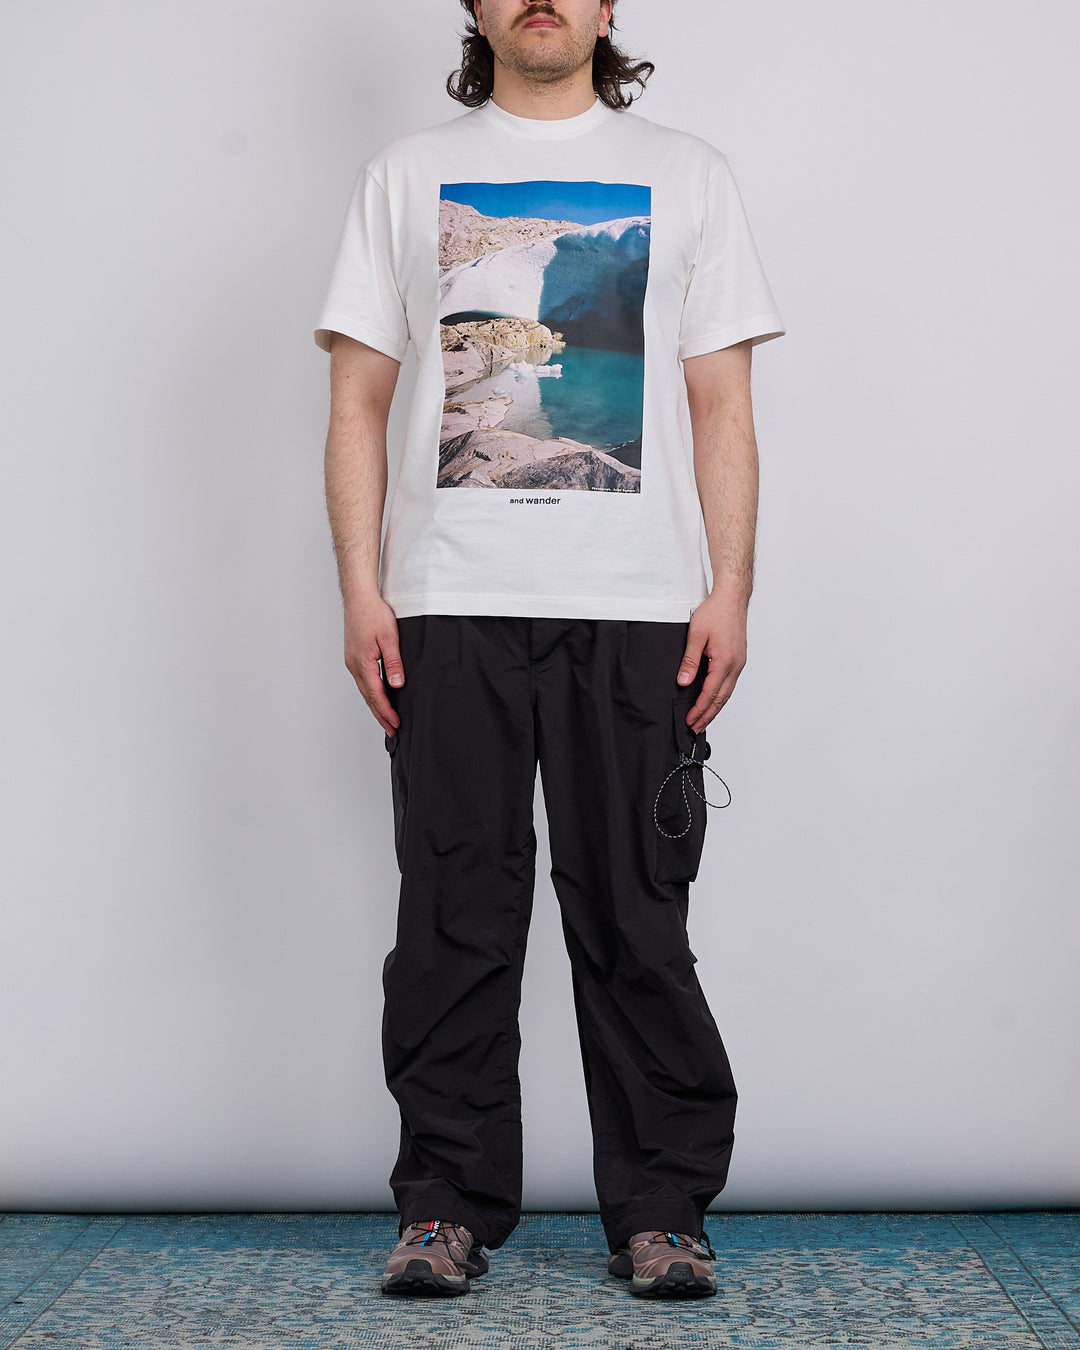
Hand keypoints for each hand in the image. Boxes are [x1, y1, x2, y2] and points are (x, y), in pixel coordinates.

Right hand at [343, 594, 404, 735]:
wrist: (359, 597)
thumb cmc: (373, 613)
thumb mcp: (389, 637)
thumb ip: (393, 662)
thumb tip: (396, 684)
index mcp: (362, 663)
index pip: (375, 694)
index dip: (386, 712)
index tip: (396, 724)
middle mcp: (354, 665)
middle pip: (368, 697)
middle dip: (380, 715)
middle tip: (392, 730)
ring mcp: (352, 661)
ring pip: (364, 690)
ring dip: (376, 705)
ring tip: (387, 718)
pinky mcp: (354, 656)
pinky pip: (363, 680)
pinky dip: (371, 692)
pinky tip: (379, 696)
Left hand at [675, 590, 748, 733]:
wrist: (732, 598)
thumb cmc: (715, 612)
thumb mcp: (696, 635)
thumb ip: (689, 660)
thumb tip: (683, 682)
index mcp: (724, 661)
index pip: (710, 693)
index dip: (699, 710)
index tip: (690, 721)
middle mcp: (735, 665)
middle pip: (721, 698)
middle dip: (708, 715)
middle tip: (696, 728)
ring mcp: (739, 662)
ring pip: (727, 692)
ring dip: (715, 707)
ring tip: (703, 719)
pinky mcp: (739, 658)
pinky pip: (730, 683)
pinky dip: (721, 695)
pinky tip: (714, 699)